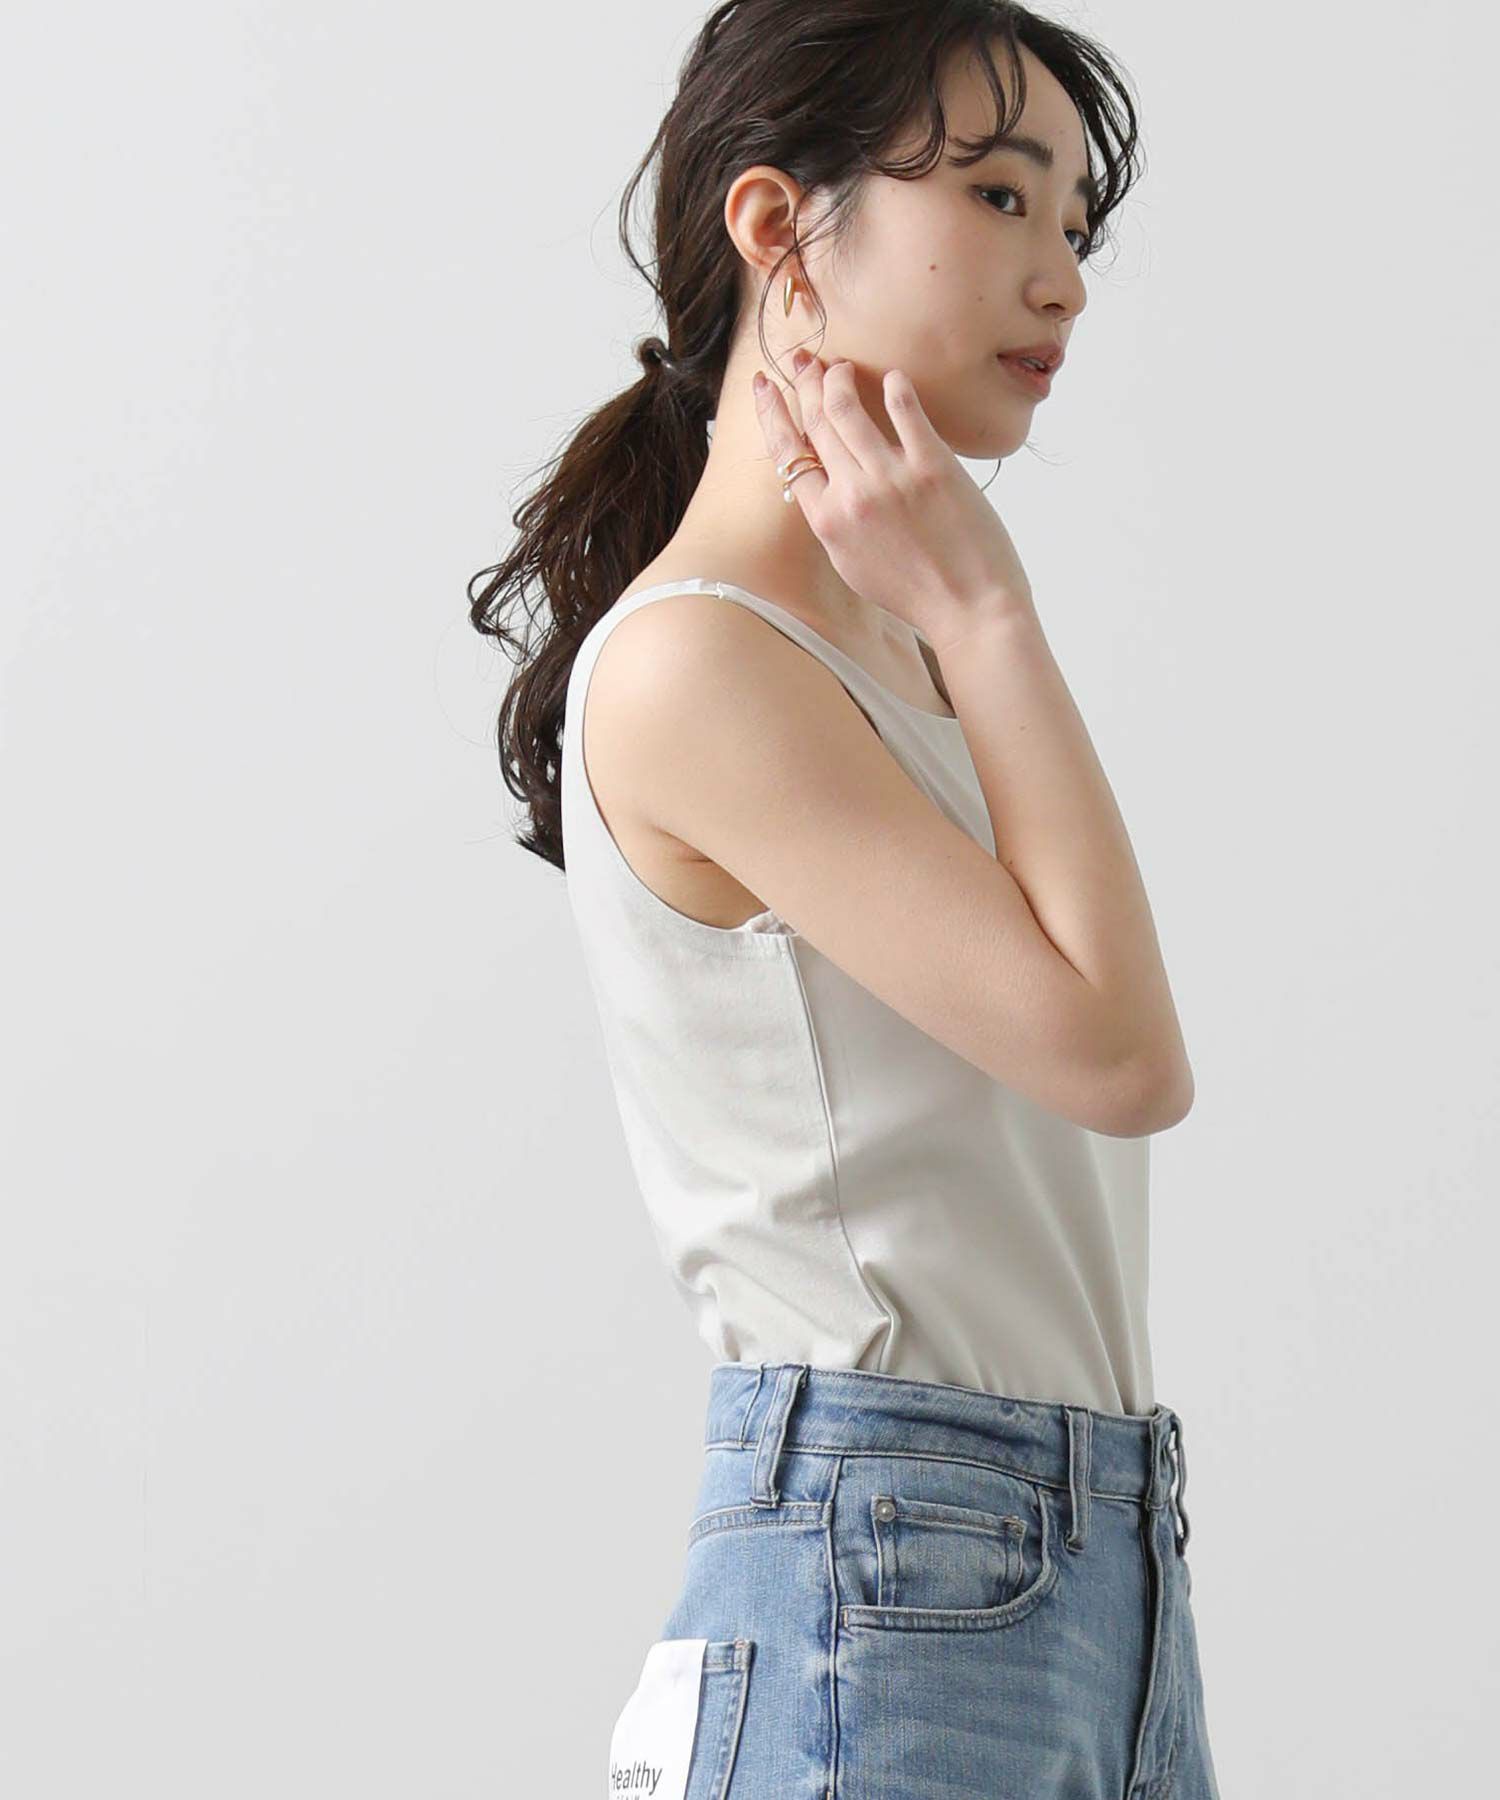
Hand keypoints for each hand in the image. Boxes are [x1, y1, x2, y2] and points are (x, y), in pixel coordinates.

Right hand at [752, 350, 1036, 648]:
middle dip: (805, 382)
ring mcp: (891, 478)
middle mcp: (852, 495)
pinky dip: (895, 387)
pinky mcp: (932, 466)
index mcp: (827, 522)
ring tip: (843, 366)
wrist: (969, 609)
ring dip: (839, 377)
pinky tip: (894, 377)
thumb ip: (835, 523)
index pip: (788, 454)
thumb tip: (824, 487)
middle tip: (805, 359)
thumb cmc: (916, 594)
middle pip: (815, 422)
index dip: (773, 413)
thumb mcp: (854, 566)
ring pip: (847, 408)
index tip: (766, 385)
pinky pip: (905, 411)